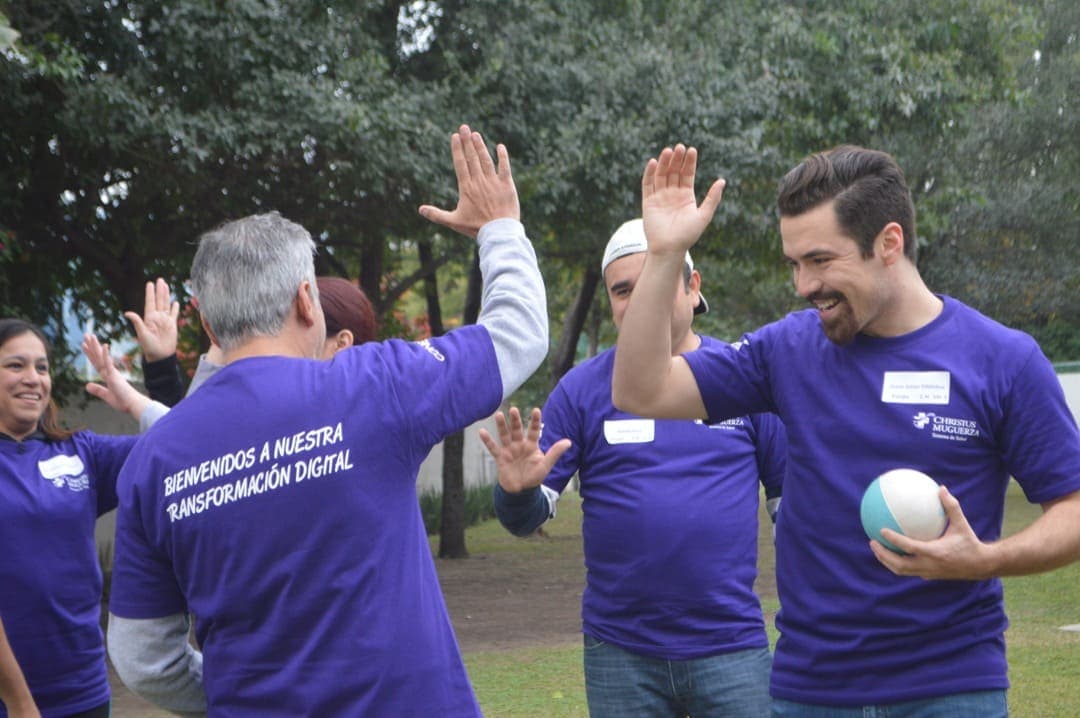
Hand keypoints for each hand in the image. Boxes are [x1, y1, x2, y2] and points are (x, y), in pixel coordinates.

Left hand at [82, 334, 150, 418]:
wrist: (133, 404)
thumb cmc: (123, 401)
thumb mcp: (106, 396)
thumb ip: (97, 390)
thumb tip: (86, 385)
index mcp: (108, 376)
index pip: (96, 362)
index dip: (90, 353)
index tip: (85, 345)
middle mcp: (109, 371)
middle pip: (97, 356)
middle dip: (91, 346)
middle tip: (86, 335)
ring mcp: (112, 372)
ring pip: (101, 357)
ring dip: (95, 346)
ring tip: (90, 336)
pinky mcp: (114, 375)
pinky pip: (108, 363)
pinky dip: (106, 354)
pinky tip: (104, 345)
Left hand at [125, 278, 179, 361]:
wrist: (160, 356)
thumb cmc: (149, 347)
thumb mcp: (142, 334)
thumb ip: (137, 322)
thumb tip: (127, 313)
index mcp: (149, 318)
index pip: (150, 302)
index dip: (150, 293)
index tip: (150, 283)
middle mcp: (157, 317)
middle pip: (159, 300)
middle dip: (159, 290)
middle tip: (160, 279)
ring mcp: (165, 320)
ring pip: (166, 304)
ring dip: (166, 295)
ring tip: (166, 285)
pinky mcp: (172, 325)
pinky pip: (174, 314)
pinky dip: (175, 308)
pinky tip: (175, 302)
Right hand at [419, 124, 518, 237]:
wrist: (498, 232)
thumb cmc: (475, 228)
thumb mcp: (454, 221)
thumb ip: (436, 214)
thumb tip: (420, 209)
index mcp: (466, 188)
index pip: (460, 164)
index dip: (457, 149)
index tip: (455, 136)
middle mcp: (479, 181)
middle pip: (472, 158)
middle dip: (467, 141)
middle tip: (464, 127)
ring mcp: (493, 182)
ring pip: (486, 160)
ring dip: (480, 146)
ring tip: (476, 134)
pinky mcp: (507, 185)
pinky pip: (505, 167)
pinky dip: (503, 157)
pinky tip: (500, 146)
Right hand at [479, 407, 570, 493]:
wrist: (521, 492)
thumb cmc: (534, 477)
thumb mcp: (545, 465)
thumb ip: (555, 453)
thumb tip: (569, 442)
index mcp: (531, 445)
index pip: (533, 430)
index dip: (534, 421)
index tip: (536, 410)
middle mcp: (519, 445)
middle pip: (517, 430)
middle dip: (515, 420)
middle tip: (514, 409)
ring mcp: (509, 450)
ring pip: (504, 435)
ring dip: (501, 426)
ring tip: (498, 414)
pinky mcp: (500, 458)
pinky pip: (493, 448)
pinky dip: (487, 440)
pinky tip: (481, 431)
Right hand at [641, 144, 725, 256]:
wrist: (669, 248)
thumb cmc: (687, 235)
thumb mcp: (704, 215)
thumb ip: (712, 198)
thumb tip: (722, 181)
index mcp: (686, 196)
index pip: (687, 174)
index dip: (689, 162)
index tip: (692, 150)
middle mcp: (672, 194)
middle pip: (674, 172)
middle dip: (677, 159)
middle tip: (680, 147)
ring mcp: (659, 197)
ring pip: (661, 175)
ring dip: (663, 163)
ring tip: (668, 151)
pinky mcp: (648, 202)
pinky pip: (647, 184)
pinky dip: (649, 173)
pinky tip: (652, 162)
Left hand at [871, 486, 994, 579]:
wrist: (981, 566)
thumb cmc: (970, 542)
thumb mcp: (962, 524)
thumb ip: (951, 507)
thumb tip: (941, 488)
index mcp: (934, 552)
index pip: (908, 547)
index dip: (894, 539)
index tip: (881, 530)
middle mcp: (929, 565)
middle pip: (899, 564)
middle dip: (883, 555)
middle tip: (872, 541)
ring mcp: (928, 573)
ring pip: (901, 570)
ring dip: (886, 561)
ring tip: (877, 548)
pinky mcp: (929, 576)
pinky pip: (908, 570)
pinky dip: (897, 563)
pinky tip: (892, 552)